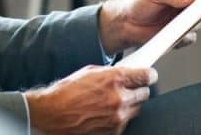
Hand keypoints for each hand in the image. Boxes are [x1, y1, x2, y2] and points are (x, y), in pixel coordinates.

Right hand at [25, 65, 155, 134]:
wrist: (52, 115)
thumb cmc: (65, 93)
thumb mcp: (88, 72)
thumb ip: (110, 72)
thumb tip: (126, 72)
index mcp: (113, 79)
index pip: (146, 76)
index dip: (148, 75)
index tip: (148, 75)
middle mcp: (119, 98)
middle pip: (144, 94)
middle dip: (137, 90)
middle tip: (127, 89)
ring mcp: (117, 117)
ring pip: (136, 109)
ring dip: (128, 105)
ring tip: (111, 102)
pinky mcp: (114, 131)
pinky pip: (125, 122)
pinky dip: (119, 117)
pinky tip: (104, 113)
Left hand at [98, 0, 200, 52]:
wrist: (126, 24)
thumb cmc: (137, 3)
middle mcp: (186, 3)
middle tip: (198, 12)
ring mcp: (184, 19)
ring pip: (199, 23)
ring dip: (192, 25)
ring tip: (182, 26)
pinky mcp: (180, 34)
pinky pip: (189, 37)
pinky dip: (184, 37)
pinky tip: (174, 37)